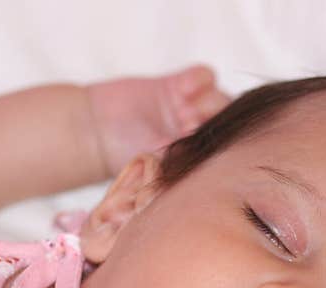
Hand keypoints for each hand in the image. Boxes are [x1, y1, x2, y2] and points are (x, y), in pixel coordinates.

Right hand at [86, 65, 230, 177]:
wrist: (97, 137)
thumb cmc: (125, 161)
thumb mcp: (156, 169)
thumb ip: (180, 167)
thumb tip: (201, 173)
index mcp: (201, 156)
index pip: (228, 149)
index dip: (222, 146)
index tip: (202, 148)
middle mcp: (200, 131)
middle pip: (227, 122)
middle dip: (214, 122)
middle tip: (190, 127)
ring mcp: (190, 107)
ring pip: (218, 97)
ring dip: (207, 103)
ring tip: (184, 112)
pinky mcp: (177, 85)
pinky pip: (202, 76)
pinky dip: (198, 80)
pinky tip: (183, 90)